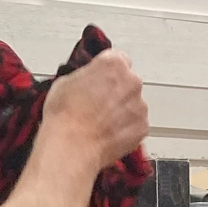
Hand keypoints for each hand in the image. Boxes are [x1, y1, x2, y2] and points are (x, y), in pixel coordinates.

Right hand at [41, 50, 148, 170]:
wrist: (71, 147)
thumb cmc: (65, 116)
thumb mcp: (65, 82)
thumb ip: (85, 76)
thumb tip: (86, 80)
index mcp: (113, 64)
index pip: (118, 59)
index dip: (108, 72)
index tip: (102, 80)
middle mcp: (131, 82)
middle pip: (128, 82)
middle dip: (116, 91)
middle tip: (98, 104)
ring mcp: (140, 106)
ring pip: (133, 104)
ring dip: (122, 111)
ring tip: (101, 122)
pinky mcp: (142, 127)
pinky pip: (136, 124)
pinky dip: (126, 129)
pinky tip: (108, 134)